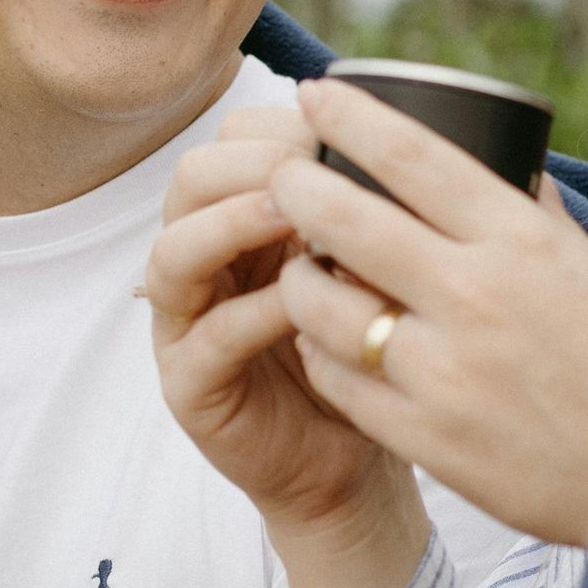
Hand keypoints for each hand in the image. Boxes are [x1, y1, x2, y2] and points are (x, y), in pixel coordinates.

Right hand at [147, 106, 408, 539]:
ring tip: (291, 213)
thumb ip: (369, 208)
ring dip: (233, 223)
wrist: (357, 461)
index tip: (337, 128)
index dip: (277, 126)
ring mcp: (186, 325)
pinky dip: (252, 312)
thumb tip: (412, 137)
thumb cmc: (369, 352)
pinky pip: (209, 336)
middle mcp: (203, 262)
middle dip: (254, 164)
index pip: (230, 142)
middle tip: (314, 164)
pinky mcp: (189, 387)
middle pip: (191, 181)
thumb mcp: (372, 264)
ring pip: (175, 252)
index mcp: (242, 220)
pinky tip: (301, 303)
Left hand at [266, 79, 587, 549]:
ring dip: (300, 279)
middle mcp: (475, 296)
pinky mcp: (427, 437)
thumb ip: (531, 218)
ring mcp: (444, 371)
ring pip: (322, 305)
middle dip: (293, 188)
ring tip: (302, 271)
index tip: (313, 97)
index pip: (412, 156)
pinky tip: (326, 343)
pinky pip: (338, 381)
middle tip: (277, 177)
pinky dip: (321, 354)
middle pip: (343, 220)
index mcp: (521, 241)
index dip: (349, 118)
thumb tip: (493, 162)